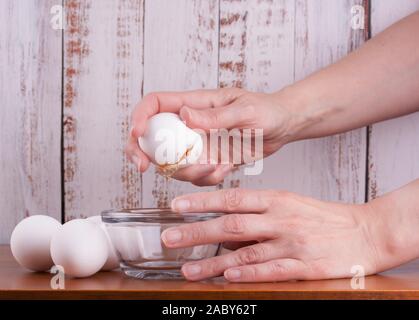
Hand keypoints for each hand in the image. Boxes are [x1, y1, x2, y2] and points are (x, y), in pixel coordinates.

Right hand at [126, 88, 300, 185]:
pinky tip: (225, 169)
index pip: (155, 103)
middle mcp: (190, 124)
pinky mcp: (208, 160)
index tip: (137, 134)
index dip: (140, 116)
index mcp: (195, 103)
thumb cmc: (266, 110)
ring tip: (214, 166)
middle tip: (144, 167)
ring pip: (172, 162)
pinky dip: (206, 178)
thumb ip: (216, 116)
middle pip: (152, 135)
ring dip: (185, 171)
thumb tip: (184, 116)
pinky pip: (196, 175)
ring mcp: (198, 144)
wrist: (282, 128)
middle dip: (141, 152)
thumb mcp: (245, 110)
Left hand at [161, 188, 395, 281]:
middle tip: (170, 237)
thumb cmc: (323, 217)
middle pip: (231, 226)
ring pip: (245, 253)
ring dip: (213, 263)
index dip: (202, 202)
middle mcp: (280, 219)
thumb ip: (258, 213)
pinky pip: (270, 271)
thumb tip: (227, 227)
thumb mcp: (290, 203)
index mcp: (276, 200)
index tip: (177, 206)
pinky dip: (247, 274)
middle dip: (196, 232)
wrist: (364, 231)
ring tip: (188, 269)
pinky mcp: (304, 267)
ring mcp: (291, 244)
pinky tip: (227, 278)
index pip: (233, 198)